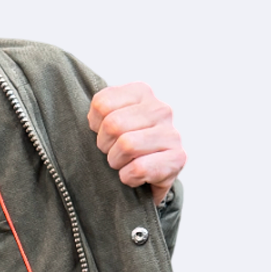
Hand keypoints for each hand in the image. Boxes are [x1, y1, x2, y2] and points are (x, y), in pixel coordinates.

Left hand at [87, 82, 185, 204]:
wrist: (147, 178)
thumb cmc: (122, 148)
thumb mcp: (107, 122)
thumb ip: (99, 113)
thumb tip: (92, 120)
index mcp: (141, 93)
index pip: (101, 104)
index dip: (95, 126)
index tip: (103, 134)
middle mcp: (160, 109)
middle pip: (113, 125)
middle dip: (105, 146)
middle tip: (113, 153)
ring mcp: (172, 133)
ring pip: (127, 145)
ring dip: (117, 162)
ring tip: (124, 164)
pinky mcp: (178, 158)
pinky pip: (139, 168)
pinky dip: (129, 177)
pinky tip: (136, 177)